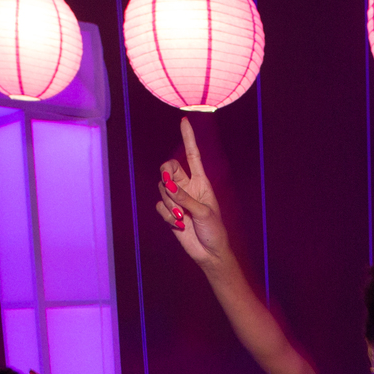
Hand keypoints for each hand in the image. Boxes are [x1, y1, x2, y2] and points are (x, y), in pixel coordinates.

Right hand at [156, 119, 230, 264]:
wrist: (209, 252)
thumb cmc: (214, 230)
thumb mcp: (204, 212)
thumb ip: (185, 198)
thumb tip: (168, 185)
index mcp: (202, 182)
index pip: (193, 155)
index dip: (188, 138)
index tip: (184, 120)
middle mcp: (187, 187)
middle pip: (169, 168)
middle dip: (166, 174)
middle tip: (170, 185)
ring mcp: (177, 200)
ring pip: (162, 189)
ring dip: (171, 203)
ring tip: (184, 217)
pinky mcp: (169, 212)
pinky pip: (159, 206)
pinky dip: (167, 215)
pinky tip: (179, 224)